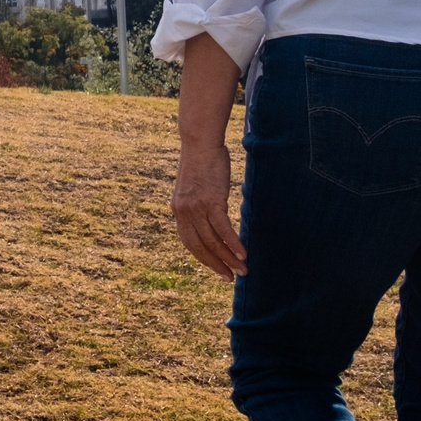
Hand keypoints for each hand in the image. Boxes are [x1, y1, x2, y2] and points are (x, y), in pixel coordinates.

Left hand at [171, 139, 246, 280]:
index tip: (217, 269)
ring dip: (228, 258)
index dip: (204, 259)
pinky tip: (243, 254)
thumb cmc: (202, 164)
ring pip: (212, 241)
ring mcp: (196, 208)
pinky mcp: (211, 202)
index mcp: (178, 211)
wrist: (200, 143)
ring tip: (242, 270)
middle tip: (231, 277)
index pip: (190, 243)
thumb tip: (210, 218)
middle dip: (216, 265)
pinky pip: (223, 229)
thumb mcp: (194, 189)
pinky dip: (233, 244)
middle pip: (200, 247)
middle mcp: (183, 212)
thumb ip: (198, 206)